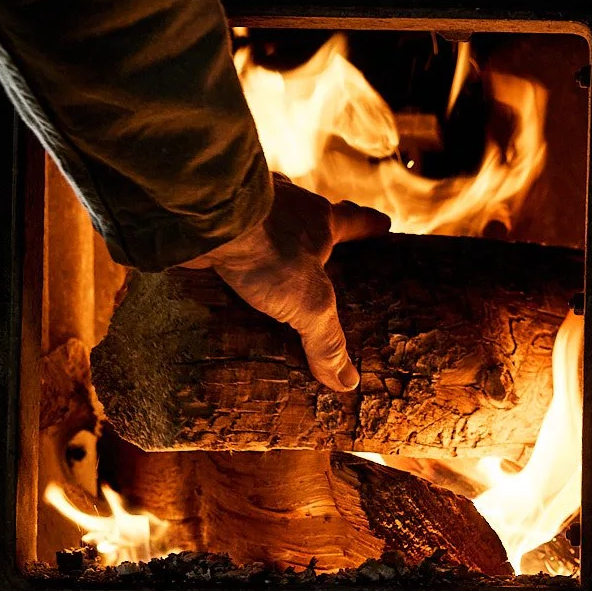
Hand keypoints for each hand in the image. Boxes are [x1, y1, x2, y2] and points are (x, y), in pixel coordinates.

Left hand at [187, 176, 389, 390]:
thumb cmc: (266, 249)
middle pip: (310, 216)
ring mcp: (251, 210)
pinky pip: (232, 235)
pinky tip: (224, 266)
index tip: (384, 225)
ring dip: (271, 238)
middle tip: (321, 248)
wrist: (207, 219)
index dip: (371, 226)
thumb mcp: (309, 303)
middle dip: (316, 232)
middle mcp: (288, 208)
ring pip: (269, 222)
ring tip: (268, 265)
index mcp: (320, 221)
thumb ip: (327, 342)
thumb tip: (348, 382)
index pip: (357, 221)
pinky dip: (232, 248)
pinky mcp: (218, 221)